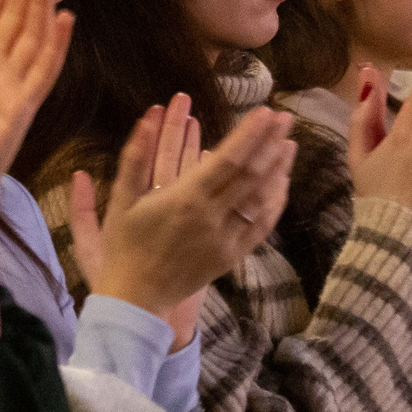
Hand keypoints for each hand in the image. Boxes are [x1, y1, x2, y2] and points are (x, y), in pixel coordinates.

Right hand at [71, 100, 295, 346]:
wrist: (136, 299)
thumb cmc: (124, 247)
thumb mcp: (121, 200)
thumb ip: (134, 157)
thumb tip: (147, 117)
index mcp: (185, 200)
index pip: (228, 160)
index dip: (250, 135)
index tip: (265, 112)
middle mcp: (211, 218)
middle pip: (252, 174)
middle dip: (270, 143)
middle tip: (285, 117)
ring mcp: (226, 239)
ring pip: (261, 199)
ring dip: (278, 169)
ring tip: (289, 143)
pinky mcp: (232, 256)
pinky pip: (261, 226)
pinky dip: (274, 203)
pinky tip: (281, 184)